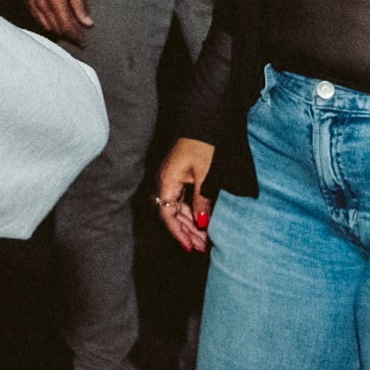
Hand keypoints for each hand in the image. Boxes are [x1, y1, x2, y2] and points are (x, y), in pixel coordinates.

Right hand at [17, 0, 91, 40]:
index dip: (75, 37)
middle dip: (67, 37)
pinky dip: (45, 24)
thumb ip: (79, 4)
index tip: (83, 42)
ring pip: (44, 26)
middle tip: (77, 40)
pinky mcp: (26, 0)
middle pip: (55, 29)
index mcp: (56, 0)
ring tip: (66, 35)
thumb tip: (87, 23)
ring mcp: (32, 3)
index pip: (67, 27)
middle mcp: (42, 4)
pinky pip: (36, 18)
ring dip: (56, 32)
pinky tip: (51, 24)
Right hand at [156, 137, 215, 251]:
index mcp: (167, 182)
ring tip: (204, 240)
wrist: (201, 121)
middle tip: (203, 248)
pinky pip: (181, 201)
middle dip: (186, 233)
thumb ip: (202, 200)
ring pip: (176, 209)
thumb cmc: (203, 146)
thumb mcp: (205, 175)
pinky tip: (202, 221)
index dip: (178, 233)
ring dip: (189, 225)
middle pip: (170, 214)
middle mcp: (164, 183)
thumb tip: (202, 223)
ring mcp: (170, 180)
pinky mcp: (177, 177)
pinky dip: (191, 213)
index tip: (191, 247)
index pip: (167, 215)